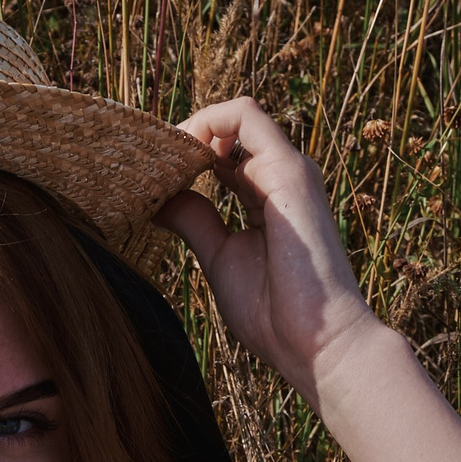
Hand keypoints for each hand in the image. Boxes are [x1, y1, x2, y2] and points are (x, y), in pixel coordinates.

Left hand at [157, 95, 378, 410]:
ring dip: (189, 129)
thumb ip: (195, 221)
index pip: (222, 153)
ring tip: (158, 162)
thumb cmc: (274, 314)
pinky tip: (179, 154)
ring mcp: (287, 169)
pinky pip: (244, 117)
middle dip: (181, 139)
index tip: (149, 178)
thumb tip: (161, 198)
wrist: (316, 345)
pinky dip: (205, 122)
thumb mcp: (220, 258)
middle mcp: (280, 175)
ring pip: (235, 116)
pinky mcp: (288, 171)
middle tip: (144, 167)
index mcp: (266, 194)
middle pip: (226, 131)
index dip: (183, 155)